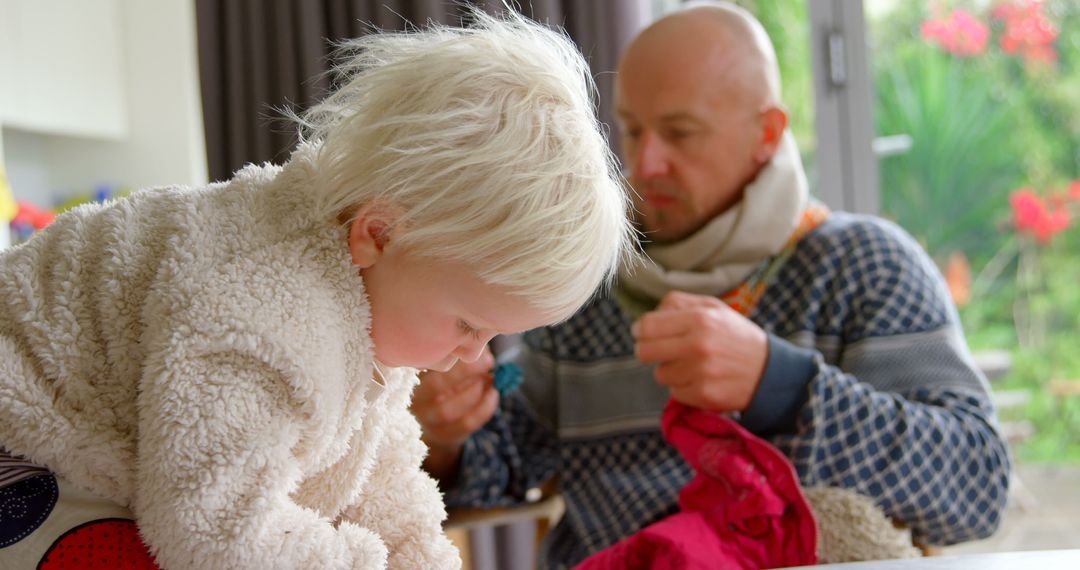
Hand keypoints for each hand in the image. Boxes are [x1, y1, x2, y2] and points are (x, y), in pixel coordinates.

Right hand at [410, 346, 498, 476]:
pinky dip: (484, 408)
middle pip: (436, 388)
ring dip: (475, 392)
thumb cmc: (442, 385)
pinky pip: (466, 423)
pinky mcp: (445, 436)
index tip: (474, 350)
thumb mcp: (443, 369)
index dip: (451, 359)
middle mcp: (415, 403)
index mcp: (412, 381)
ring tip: (491, 378)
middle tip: (488, 362)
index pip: (426, 367)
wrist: (435, 424)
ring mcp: (428, 423)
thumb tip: (480, 345)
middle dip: (465, 373)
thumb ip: (457, 355)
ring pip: (449, 410)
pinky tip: (493, 394)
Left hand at [632, 290, 767, 411]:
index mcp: (699, 319)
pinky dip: (682, 387)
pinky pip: (674, 392)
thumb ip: (678, 304)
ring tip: (690, 365)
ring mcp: (700, 373)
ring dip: (669, 370)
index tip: (641, 333)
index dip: (639, 330)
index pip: (648, 326)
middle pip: (645, 352)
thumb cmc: (734, 335)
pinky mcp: (703, 395)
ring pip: (659, 374)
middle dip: (646, 351)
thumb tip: (647, 317)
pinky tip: (700, 379)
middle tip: (656, 350)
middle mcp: (698, 346)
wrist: (769, 371)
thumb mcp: (713, 308)